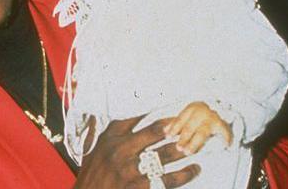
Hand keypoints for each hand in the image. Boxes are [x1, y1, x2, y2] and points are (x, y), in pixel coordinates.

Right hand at [74, 116, 198, 188]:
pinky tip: (193, 170)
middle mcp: (120, 150)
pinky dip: (183, 175)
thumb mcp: (91, 149)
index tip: (169, 107)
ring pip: (164, 155)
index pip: (134, 117)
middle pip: (154, 132)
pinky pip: (167, 179)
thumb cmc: (91, 175)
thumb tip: (102, 114)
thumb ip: (100, 132)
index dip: (153, 110)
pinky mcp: (138, 186)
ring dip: (183, 149)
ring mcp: (130, 169)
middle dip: (174, 127)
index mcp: (110, 138)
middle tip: (188, 124)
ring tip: (196, 146)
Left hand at [164, 102, 232, 154]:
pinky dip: (225, 138)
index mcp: (192, 108)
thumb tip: (165, 130)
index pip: (180, 119)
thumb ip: (178, 123)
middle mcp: (202, 112)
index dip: (174, 128)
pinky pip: (224, 132)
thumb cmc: (201, 114)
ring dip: (194, 143)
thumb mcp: (188, 115)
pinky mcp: (223, 125)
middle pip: (190, 127)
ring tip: (189, 152)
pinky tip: (225, 145)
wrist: (220, 107)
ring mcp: (212, 118)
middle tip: (178, 147)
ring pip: (202, 133)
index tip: (168, 136)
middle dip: (183, 138)